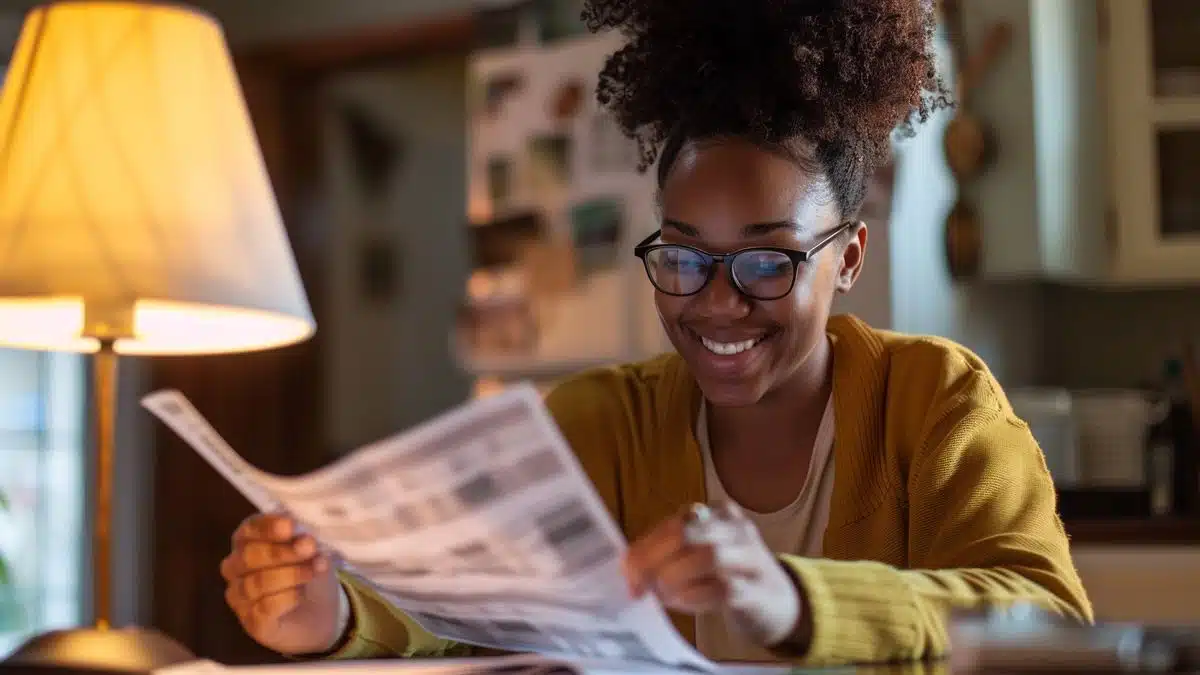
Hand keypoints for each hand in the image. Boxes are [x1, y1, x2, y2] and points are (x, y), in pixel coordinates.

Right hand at [220, 513, 348, 655]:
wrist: (322, 611)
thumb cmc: (309, 570)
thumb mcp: (311, 549)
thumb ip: (303, 540)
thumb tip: (304, 539)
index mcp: (247, 540)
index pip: (249, 529)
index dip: (268, 527)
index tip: (290, 525)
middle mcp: (235, 567)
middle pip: (249, 556)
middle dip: (283, 552)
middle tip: (310, 548)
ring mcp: (240, 597)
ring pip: (257, 583)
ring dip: (292, 574)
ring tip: (315, 570)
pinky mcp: (253, 623)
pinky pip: (266, 607)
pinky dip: (290, 597)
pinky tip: (304, 593)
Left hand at [623, 503, 803, 647]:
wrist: (779, 601)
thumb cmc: (729, 573)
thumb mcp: (703, 552)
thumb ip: (670, 551)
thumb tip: (629, 564)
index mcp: (720, 512)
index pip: (676, 522)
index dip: (646, 545)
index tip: (626, 568)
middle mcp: (737, 529)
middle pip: (689, 534)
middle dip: (655, 560)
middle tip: (638, 584)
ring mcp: (751, 558)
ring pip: (708, 556)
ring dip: (675, 578)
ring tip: (662, 594)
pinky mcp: (757, 590)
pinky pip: (722, 589)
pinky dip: (694, 598)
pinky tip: (683, 604)